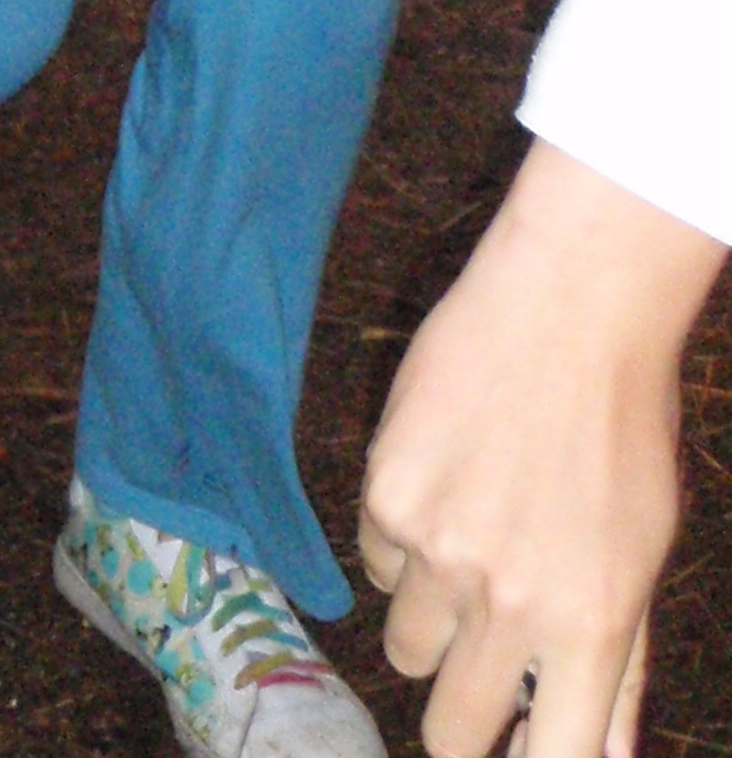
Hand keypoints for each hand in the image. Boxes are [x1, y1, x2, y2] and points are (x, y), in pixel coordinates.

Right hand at [360, 142, 720, 757]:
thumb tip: (602, 753)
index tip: (510, 748)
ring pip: (406, 647)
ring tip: (466, 548)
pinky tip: (440, 483)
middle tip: (471, 684)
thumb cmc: (622, 430)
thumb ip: (619, 667)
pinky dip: (402, 543)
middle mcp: (510, 601)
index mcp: (591, 627)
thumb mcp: (643, 558)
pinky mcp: (384, 494)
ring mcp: (439, 549)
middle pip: (453, 729)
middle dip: (460, 723)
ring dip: (431, 621)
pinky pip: (377, 562)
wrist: (568, 308)